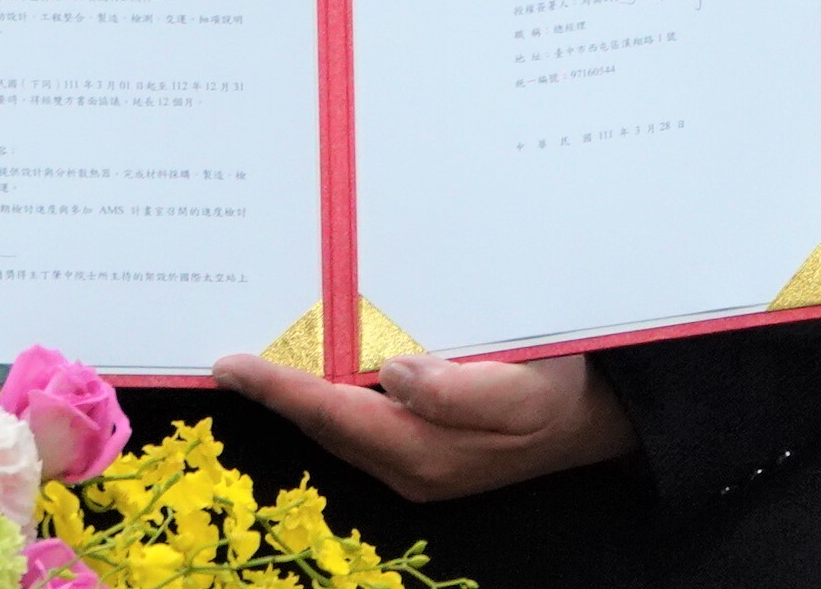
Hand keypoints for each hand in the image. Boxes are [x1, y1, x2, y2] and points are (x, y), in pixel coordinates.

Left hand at [208, 348, 635, 501]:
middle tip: (222, 357)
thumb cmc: (559, 393)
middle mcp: (408, 463)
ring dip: (293, 392)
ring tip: (248, 359)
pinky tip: (308, 363)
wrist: (597, 418)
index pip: (333, 414)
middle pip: (322, 424)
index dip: (278, 390)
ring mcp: (412, 458)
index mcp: (425, 452)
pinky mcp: (420, 444)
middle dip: (272, 393)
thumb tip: (394, 374)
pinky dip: (324, 391)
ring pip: (335, 423)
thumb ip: (458, 389)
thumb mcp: (521, 390)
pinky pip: (356, 417)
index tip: (230, 365)